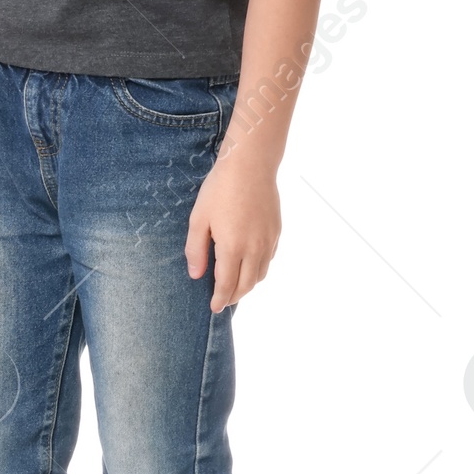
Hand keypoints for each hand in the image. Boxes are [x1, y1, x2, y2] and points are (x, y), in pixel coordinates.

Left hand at [187, 144, 281, 311]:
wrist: (251, 166)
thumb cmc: (220, 190)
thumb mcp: (199, 219)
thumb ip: (196, 250)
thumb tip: (197, 276)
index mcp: (233, 248)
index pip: (227, 284)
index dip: (220, 299)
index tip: (214, 307)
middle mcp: (255, 249)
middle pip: (246, 285)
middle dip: (234, 297)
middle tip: (223, 301)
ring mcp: (269, 241)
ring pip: (261, 274)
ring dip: (248, 285)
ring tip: (235, 287)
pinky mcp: (277, 232)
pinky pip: (269, 260)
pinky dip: (259, 270)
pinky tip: (249, 266)